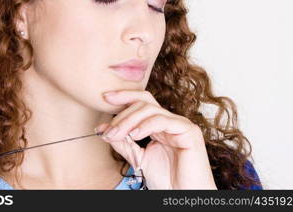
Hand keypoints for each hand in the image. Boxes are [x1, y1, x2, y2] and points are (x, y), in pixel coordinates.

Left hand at [95, 90, 216, 189]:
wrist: (184, 196)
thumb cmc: (167, 181)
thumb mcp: (138, 158)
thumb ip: (123, 143)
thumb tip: (104, 129)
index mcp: (160, 125)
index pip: (141, 102)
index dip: (124, 97)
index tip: (105, 98)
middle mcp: (170, 121)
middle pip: (143, 103)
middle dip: (122, 114)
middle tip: (108, 130)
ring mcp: (180, 124)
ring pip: (150, 109)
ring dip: (129, 121)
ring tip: (117, 134)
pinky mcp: (188, 131)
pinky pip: (163, 120)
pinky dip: (145, 125)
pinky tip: (134, 135)